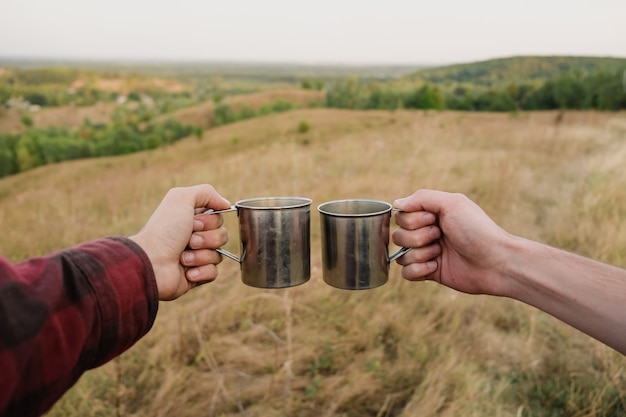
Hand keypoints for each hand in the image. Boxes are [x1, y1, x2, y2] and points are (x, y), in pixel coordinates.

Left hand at [130, 185, 230, 300]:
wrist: (151, 262)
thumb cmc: (164, 230)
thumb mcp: (181, 198)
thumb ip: (206, 192)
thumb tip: (226, 204)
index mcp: (191, 219)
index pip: (219, 218)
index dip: (210, 221)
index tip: (193, 222)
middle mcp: (194, 237)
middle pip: (222, 236)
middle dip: (207, 239)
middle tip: (189, 240)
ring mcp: (195, 257)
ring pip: (218, 255)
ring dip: (201, 255)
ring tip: (183, 258)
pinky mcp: (196, 276)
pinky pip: (213, 273)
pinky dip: (201, 271)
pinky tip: (186, 271)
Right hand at [392, 189, 512, 295]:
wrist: (495, 262)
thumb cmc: (477, 230)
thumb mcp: (452, 203)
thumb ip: (422, 198)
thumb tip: (396, 203)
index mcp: (431, 214)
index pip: (401, 216)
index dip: (413, 220)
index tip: (434, 220)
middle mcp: (427, 233)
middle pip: (398, 236)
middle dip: (417, 238)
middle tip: (440, 236)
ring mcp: (428, 253)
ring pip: (401, 255)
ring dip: (420, 254)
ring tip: (440, 253)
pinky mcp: (429, 272)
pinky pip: (406, 273)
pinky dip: (419, 270)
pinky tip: (436, 267)